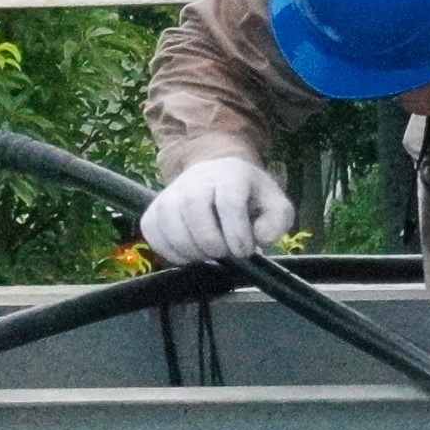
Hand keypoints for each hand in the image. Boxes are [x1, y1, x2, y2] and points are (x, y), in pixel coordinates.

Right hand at [135, 155, 295, 265]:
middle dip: (210, 240)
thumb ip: (278, 220)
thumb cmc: (248, 197)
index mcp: (231, 175)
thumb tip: (261, 236)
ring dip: (188, 246)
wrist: (217, 179)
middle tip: (223, 253)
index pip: (229, 201)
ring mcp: (172, 191)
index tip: (244, 251)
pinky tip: (188, 255)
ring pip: (168, 217)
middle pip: (193, 205)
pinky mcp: (154, 208)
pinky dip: (168, 249)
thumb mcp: (274, 205)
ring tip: (206, 255)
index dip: (237, 231)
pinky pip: (151, 229)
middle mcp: (197, 179)